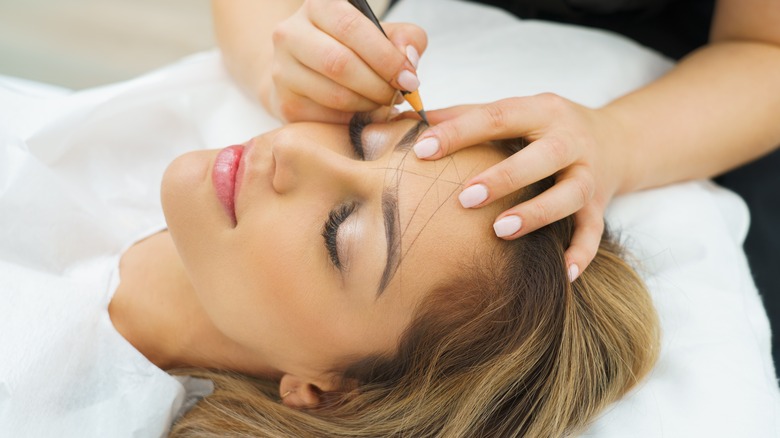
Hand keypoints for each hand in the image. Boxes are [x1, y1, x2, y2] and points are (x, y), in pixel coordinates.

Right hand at [263, 0, 426, 122]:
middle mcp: (291, 33)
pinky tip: (362, 113)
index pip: (351, 28)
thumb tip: (408, 60)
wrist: (306, 72)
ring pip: (334, 94)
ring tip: (381, 103)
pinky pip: (327, 117)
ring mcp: (282, 70)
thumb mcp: (379, 35)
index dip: (385, 57)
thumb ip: (404, 39)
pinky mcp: (286, 102)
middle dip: (378, 85)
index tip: (408, 78)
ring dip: (368, 105)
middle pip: (340, 63)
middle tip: (397, 96)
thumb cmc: (349, 49)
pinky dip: (352, 119)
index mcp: (318, 6)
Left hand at [412, 93, 629, 280]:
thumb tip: (413, 118)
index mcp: (542, 111)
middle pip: (543, 156)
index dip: (460, 132)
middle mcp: (570, 140)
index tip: (422, 150)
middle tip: (464, 198)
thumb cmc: (547, 127)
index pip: (498, 116)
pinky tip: (563, 273)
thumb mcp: (515, 111)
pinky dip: (581, 254)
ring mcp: (588, 174)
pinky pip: (594, 232)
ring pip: (570, 194)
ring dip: (537, 213)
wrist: (617, 141)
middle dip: (504, 177)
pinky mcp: (600, 205)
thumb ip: (467, 114)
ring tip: (500, 230)